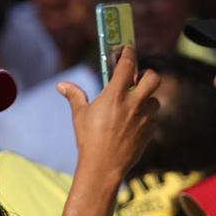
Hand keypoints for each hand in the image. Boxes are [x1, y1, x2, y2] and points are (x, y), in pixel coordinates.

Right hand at [60, 46, 160, 180]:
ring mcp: (144, 117)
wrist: (103, 167)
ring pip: (154, 99)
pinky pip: (153, 118)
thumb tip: (61, 85)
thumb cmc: (89, 140)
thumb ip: (75, 96)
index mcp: (114, 95)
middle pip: (154, 77)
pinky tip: (134, 124)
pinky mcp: (150, 130)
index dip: (129, 53)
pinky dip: (146, 118)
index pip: (128, 64)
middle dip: (148, 75)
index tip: (128, 49)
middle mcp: (133, 103)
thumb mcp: (80, 116)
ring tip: (134, 106)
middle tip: (138, 80)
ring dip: (146, 99)